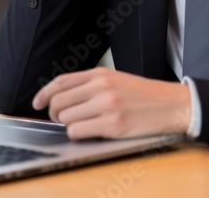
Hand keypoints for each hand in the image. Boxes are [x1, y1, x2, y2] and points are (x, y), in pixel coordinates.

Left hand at [32, 67, 189, 139]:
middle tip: (60, 119)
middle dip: (54, 114)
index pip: (61, 82)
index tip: (36, 103)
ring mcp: (106, 106)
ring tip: (80, 125)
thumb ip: (91, 85)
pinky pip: (78, 131)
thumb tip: (63, 97)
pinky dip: (77, 134)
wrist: (172, 105)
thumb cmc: (144, 95)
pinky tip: (88, 132)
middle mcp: (101, 87)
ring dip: (67, 125)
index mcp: (100, 74)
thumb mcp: (116, 79)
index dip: (43, 94)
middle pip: (59, 101)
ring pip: (66, 118)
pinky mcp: (113, 125)